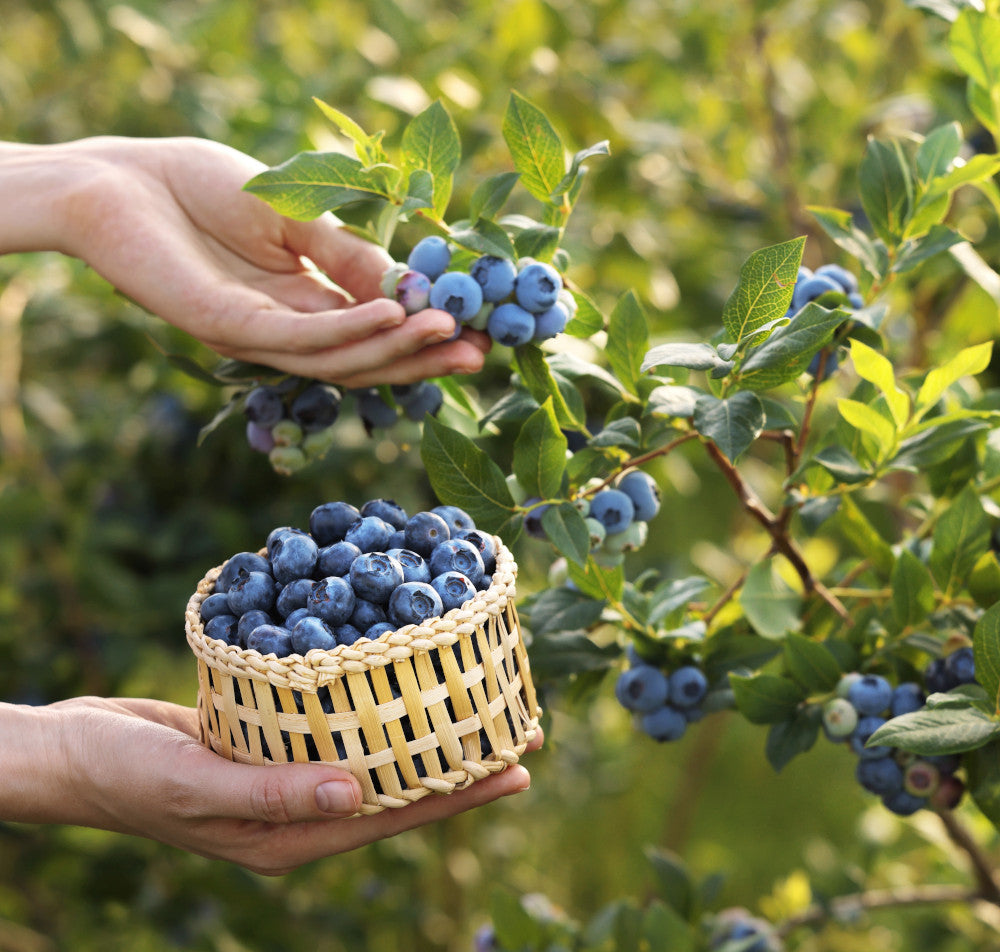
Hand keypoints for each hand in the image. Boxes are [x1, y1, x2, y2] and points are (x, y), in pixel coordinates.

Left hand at [0, 137, 488, 385]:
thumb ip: (349, 252)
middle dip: (423, 357)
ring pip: (339, 358)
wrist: (119, 176)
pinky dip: (350, 330)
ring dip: (397, 349)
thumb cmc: (202, 185)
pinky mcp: (227, 325)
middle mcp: (284, 329)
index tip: (477, 329)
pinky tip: (393, 314)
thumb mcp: (295, 215)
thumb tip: (414, 285)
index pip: (373, 331)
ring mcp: (256, 333)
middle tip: (480, 353)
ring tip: (451, 333)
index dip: (424, 334)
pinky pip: (300, 337)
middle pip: (364, 358)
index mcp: (302, 302)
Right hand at [2, 697, 538, 875]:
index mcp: (294, 836)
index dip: (459, 791)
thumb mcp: (196, 783)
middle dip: (460, 761)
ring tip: (475, 703)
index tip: (518, 766)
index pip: (396, 814)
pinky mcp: (273, 742)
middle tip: (522, 730)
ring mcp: (289, 776)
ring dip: (425, 729)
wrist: (78, 750)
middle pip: (400, 785)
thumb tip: (359, 792)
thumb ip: (275, 793)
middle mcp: (301, 810)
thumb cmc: (128, 774)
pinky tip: (399, 682)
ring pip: (376, 753)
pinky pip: (341, 726)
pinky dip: (377, 707)